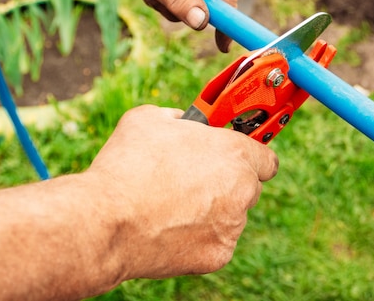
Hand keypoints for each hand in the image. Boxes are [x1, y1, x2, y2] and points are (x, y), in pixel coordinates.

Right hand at [86, 105, 278, 278]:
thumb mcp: (150, 119)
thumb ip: (179, 118)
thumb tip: (183, 123)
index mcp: (234, 152)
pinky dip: (198, 238)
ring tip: (171, 206)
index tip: (235, 160)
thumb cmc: (128, 165)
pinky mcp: (218, 255)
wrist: (107, 220)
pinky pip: (215, 243)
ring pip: (231, 217)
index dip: (250, 158)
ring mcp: (232, 225)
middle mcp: (242, 189)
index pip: (266, 159)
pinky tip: (169, 228)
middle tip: (192, 181)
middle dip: (228, 184)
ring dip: (212, 211)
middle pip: (248, 188)